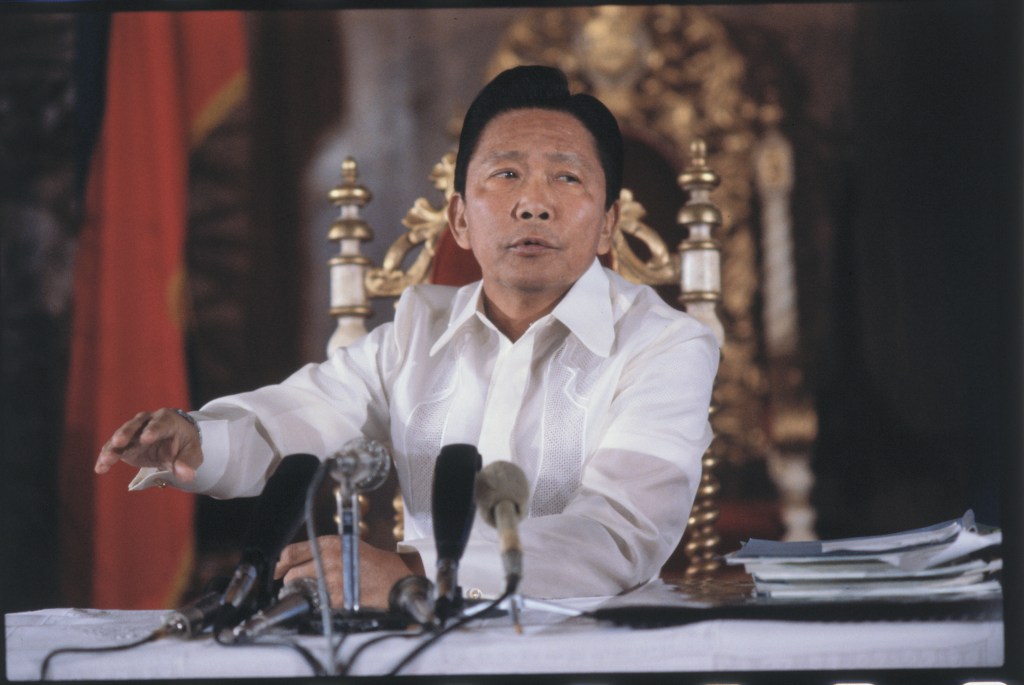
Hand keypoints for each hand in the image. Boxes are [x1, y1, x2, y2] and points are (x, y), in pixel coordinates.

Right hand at [94, 409, 202, 482]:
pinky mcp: (124, 443)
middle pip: (135, 425)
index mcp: (168, 420)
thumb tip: (186, 476)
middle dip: (126, 433)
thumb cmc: (184, 445)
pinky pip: (113, 449)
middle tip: (119, 442)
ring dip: (112, 448)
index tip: (146, 439)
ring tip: (106, 460)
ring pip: (120, 436)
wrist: (174, 441)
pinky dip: (106, 457)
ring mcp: (133, 431)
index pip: (160, 424)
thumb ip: (188, 463)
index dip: (153, 430)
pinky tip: (100, 468)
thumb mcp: (192, 454)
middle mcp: (147, 421)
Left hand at [275, 536, 424, 608]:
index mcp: (329, 544)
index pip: (291, 552)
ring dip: (304, 595)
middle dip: (292, 582)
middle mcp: (326, 559)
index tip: (276, 570)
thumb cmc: (377, 566)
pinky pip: (315, 603)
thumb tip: (302, 562)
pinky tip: (329, 602)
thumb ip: (326, 552)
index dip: (279, 564)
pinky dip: (318, 605)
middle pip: (291, 574)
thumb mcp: (349, 547)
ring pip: (300, 591)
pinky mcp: (333, 598)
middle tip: (298, 586)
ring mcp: (329, 580)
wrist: (395, 583)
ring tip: (317, 595)